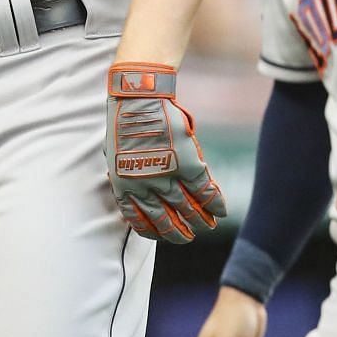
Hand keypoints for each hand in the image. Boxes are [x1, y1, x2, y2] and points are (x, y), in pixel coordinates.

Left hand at [104, 62, 226, 242]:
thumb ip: (124, 178)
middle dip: (178, 232)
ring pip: (188, 208)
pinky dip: (214, 201)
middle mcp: (145, 187)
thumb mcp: (115, 156)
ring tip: (208, 227)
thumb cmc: (124, 122)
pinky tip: (221, 211)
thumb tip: (129, 194)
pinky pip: (204, 190)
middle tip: (188, 238)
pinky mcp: (187, 164)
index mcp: (125, 187)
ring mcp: (168, 176)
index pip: (140, 221)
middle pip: (165, 219)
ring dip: (200, 220)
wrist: (139, 99)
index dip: (153, 232)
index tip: (161, 237)